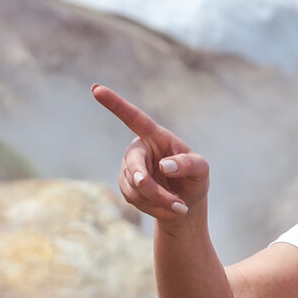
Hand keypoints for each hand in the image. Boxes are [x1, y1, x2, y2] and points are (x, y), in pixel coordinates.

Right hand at [92, 84, 208, 220]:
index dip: (115, 104)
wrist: (185, 202)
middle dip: (148, 184)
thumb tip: (164, 165)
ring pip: (134, 186)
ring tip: (180, 207)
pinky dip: (153, 207)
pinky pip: (134, 199)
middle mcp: (138, 150)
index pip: (133, 118)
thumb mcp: (201, 170)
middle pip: (134, 164)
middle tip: (161, 195)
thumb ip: (188, 164)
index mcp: (155, 136)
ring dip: (158, 200)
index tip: (96, 89)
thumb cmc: (194, 178)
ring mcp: (129, 168)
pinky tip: (167, 208)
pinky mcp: (126, 187)